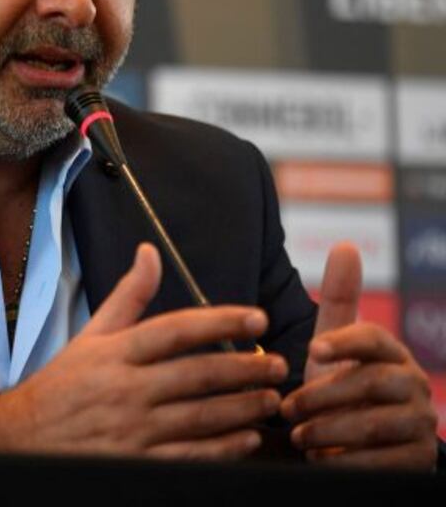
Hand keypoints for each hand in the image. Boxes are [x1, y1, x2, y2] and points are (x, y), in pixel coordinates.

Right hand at [0, 243, 287, 459]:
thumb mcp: (90, 336)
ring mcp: (132, 429)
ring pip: (202, 416)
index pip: (176, 330)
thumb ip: (127, 296)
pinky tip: (247, 438)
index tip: (257, 318)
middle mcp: (124, 388)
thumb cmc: (62, 385)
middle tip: (279, 365)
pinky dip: (225, 447)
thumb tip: (150, 252)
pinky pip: (192, 455)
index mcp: (114, 352)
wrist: (21, 438)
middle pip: (198, 374)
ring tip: (271, 398)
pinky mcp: (137, 462)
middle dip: (247, 369)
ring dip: (244, 407)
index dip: (221, 322)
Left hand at [281, 243, 438, 469]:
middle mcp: (413, 387)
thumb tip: (346, 245)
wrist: (359, 443)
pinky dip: (347, 461)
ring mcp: (420, 425)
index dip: (345, 342)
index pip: (375, 338)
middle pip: (372, 383)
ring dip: (329, 430)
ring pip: (375, 424)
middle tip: (287, 409)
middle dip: (323, 396)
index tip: (313, 350)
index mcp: (391, 354)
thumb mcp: (335, 345)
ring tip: (299, 436)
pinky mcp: (417, 461)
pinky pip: (383, 462)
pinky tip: (321, 459)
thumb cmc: (341, 385)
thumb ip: (340, 299)